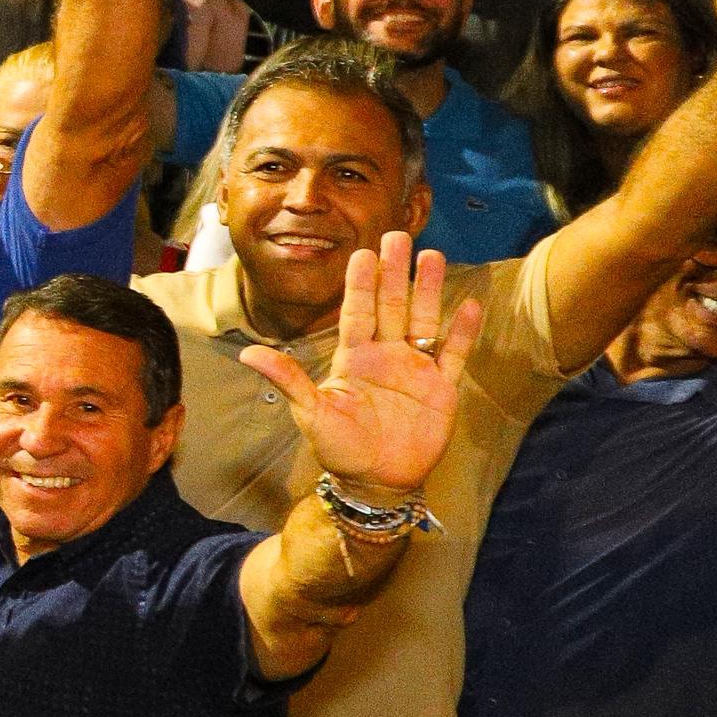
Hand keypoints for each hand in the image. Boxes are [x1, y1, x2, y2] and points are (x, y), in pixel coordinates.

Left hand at [234, 234, 481, 498]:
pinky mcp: (442, 388)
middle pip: (392, 305)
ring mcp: (415, 368)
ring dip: (428, 290)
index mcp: (353, 357)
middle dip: (394, 272)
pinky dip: (462, 332)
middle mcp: (385, 355)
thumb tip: (246, 354)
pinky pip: (454, 354)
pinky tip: (470, 305)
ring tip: (432, 255)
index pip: (357, 312)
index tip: (361, 251)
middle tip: (398, 234)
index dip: (360, 283)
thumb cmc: (339, 447)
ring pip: (423, 320)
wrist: (376, 481)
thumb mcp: (311, 412)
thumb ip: (288, 378)